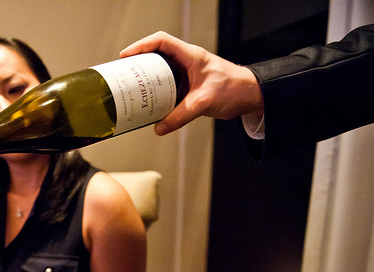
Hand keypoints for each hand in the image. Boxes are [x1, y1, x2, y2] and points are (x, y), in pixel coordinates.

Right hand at [120, 31, 263, 134]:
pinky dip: (156, 93)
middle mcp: (186, 62)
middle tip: (124, 74)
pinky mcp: (187, 86)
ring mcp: (186, 74)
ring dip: (146, 79)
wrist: (250, 96)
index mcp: (190, 55)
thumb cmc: (234, 88)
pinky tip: (149, 103)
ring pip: (160, 72)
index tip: (126, 56)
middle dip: (138, 63)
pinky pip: (167, 87)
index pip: (161, 42)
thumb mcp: (204, 101)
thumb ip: (181, 115)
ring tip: (131, 88)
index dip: (141, 46)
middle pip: (156, 55)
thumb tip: (160, 127)